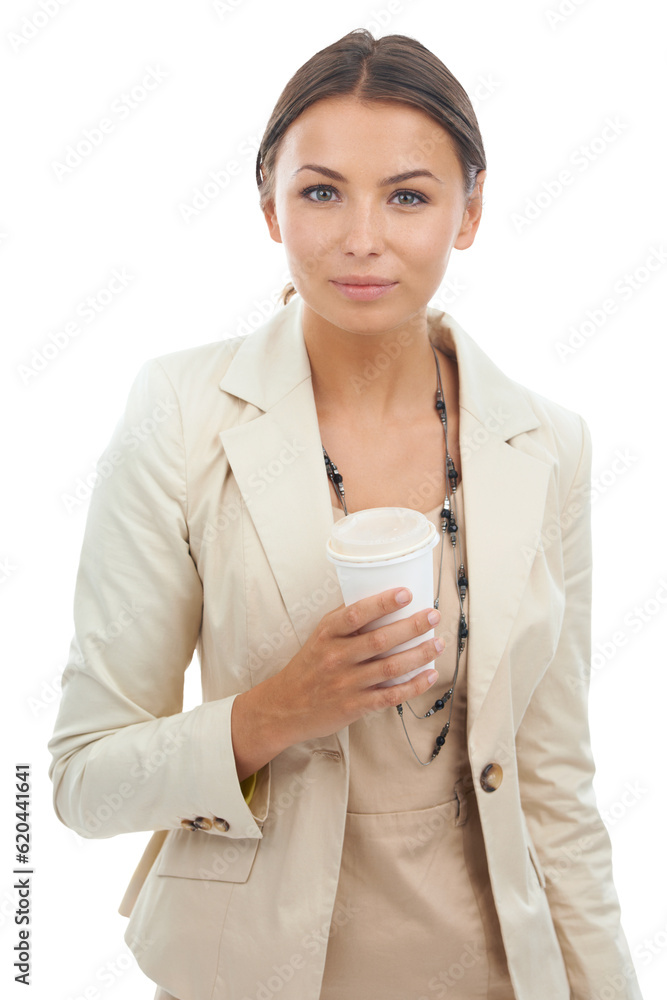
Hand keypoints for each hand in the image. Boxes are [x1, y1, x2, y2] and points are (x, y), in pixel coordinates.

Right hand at [268, 587, 441, 745]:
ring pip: (391, 667)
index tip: (406, 593)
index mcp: (327, 634)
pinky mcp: (355, 706)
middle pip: (381, 640)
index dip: (383, 603)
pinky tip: (429, 675)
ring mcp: (347, 683)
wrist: (285, 707)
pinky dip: (413, 686)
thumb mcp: (319, 637)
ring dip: (420, 654)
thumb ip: (345, 621)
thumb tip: (382, 601)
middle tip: (433, 615)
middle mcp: (337, 657)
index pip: (356, 613)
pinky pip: (390, 695)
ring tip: (438, 643)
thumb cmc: (309, 667)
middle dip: (412, 626)